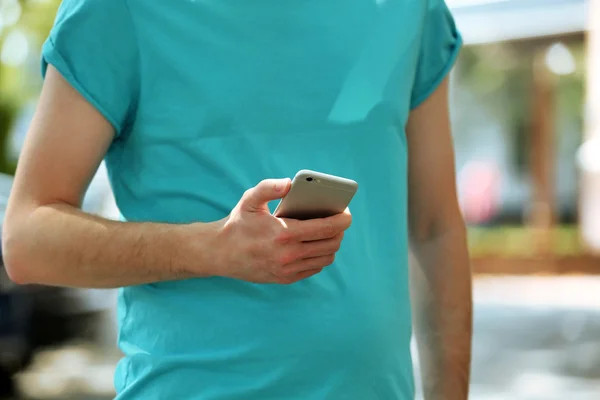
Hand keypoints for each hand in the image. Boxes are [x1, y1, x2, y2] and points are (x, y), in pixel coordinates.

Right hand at [212, 178, 351, 283]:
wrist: (220, 253)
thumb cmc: (238, 223)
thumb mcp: (249, 200)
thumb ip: (269, 187)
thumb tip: (290, 183)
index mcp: (284, 234)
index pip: (326, 228)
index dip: (342, 220)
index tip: (347, 213)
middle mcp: (289, 255)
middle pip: (331, 244)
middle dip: (339, 231)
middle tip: (338, 220)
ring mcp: (288, 270)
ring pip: (326, 258)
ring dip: (332, 244)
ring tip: (329, 232)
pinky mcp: (286, 279)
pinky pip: (314, 268)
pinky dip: (321, 256)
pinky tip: (316, 245)